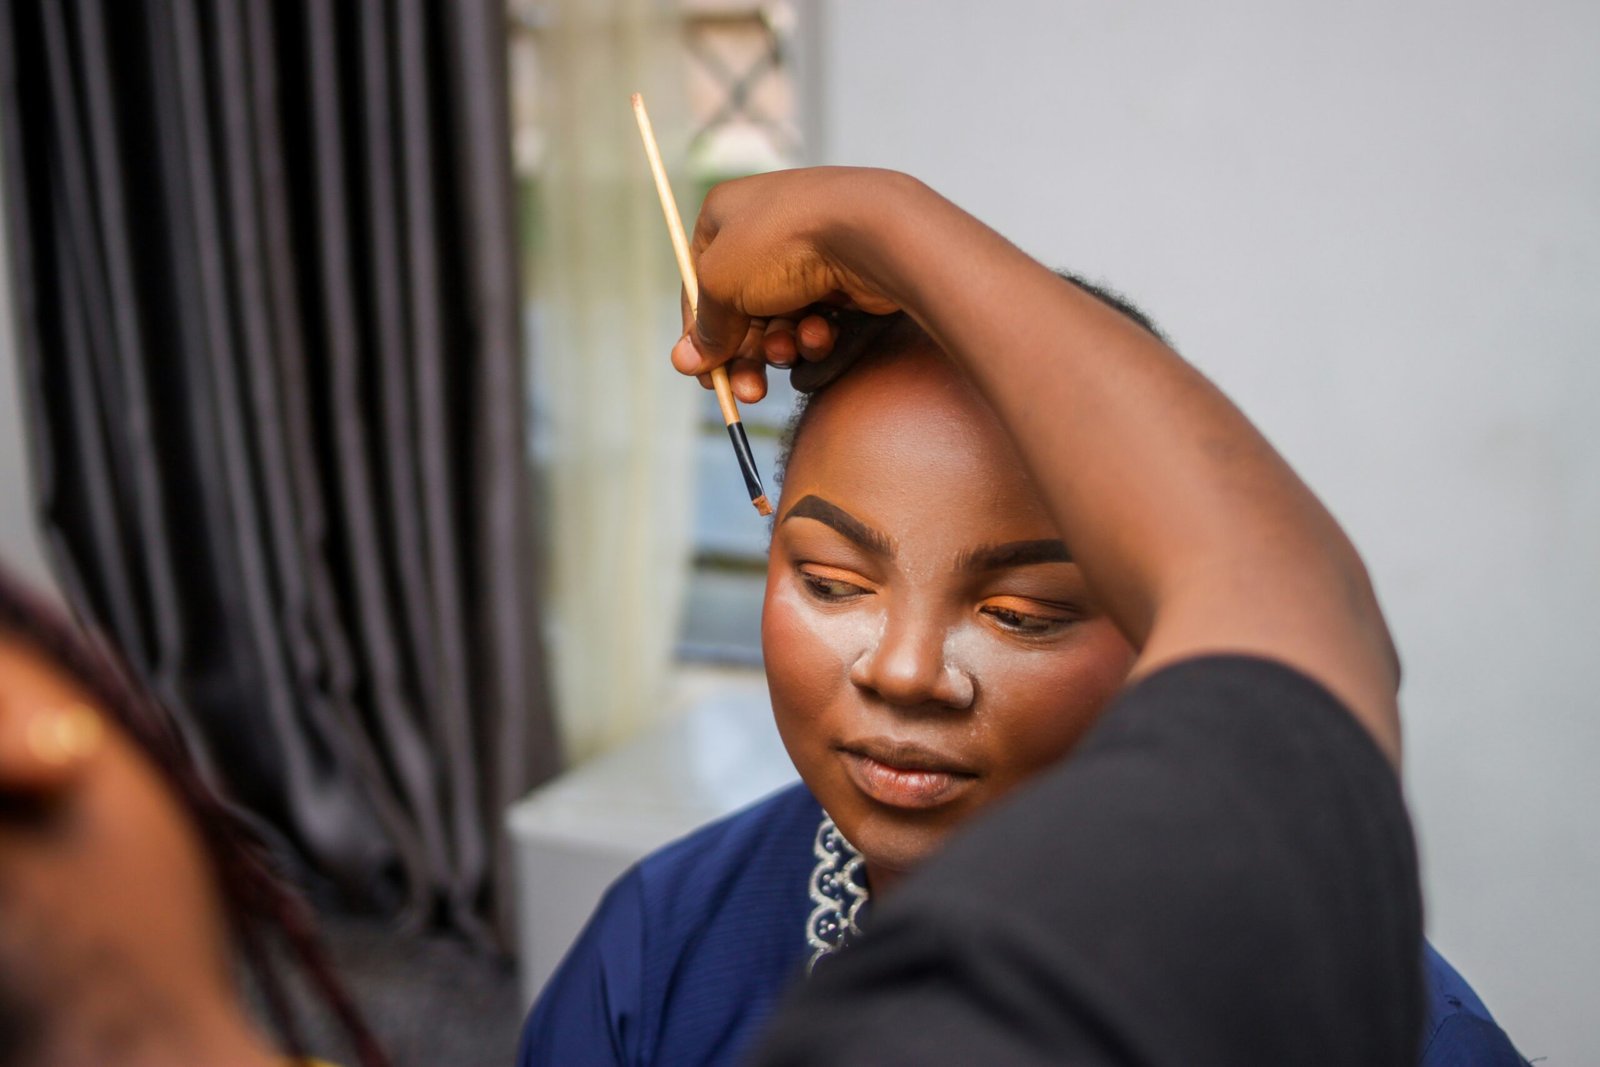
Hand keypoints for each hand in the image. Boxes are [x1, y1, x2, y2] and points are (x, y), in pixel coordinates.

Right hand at [670, 168, 921, 401]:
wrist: (872, 234)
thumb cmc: (784, 244)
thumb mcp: (722, 284)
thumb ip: (706, 326)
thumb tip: (688, 360)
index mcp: (727, 215)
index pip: (700, 281)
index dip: (698, 330)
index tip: (703, 372)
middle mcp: (767, 230)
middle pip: (741, 310)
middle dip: (743, 355)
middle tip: (746, 392)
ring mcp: (808, 254)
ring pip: (779, 321)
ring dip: (779, 347)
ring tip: (787, 351)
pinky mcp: (842, 279)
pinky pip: (816, 319)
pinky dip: (814, 334)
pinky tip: (821, 333)